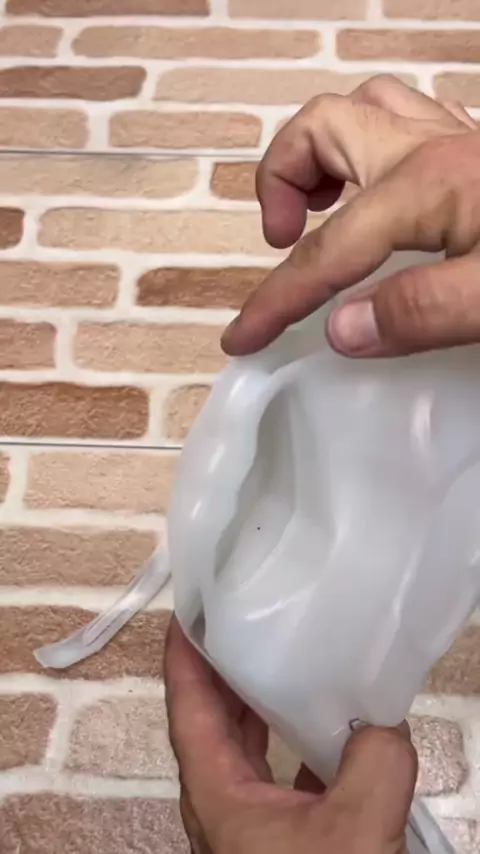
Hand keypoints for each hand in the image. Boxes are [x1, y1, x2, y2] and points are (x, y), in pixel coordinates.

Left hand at [165, 618, 416, 853]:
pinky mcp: (278, 837)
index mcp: (215, 792)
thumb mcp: (357, 830)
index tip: (191, 607)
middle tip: (247, 615)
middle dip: (223, 665)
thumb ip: (375, 763)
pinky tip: (328, 726)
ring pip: (243, 745)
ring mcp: (247, 821)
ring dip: (259, 701)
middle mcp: (221, 801)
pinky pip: (277, 771)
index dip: (183, 654)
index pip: (186, 706)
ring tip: (285, 655)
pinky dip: (294, 739)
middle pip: (210, 718)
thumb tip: (381, 721)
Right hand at [221, 75, 479, 358]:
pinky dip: (371, 151)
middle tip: (283, 240)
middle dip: (283, 180)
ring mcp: (456, 139)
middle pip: (324, 127)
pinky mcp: (475, 149)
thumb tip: (340, 330)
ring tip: (320, 209)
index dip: (276, 299)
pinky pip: (405, 122)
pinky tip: (380, 192)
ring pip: (364, 109)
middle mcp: (430, 147)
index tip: (241, 338)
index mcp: (424, 186)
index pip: (327, 250)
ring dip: (325, 153)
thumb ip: (419, 313)